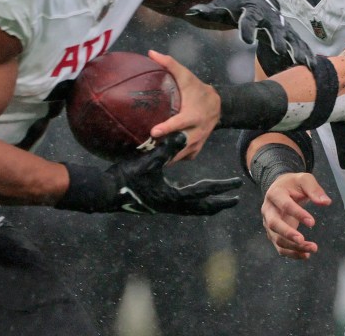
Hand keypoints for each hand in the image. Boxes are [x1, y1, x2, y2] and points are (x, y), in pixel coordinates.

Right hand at [59, 133, 241, 214]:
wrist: (106, 193)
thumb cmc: (126, 176)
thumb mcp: (147, 160)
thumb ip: (166, 148)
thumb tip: (183, 135)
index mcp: (174, 197)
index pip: (204, 190)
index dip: (222, 186)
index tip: (238, 184)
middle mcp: (172, 205)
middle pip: (203, 207)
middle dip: (220, 202)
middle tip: (235, 199)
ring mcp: (164, 207)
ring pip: (193, 209)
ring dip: (207, 204)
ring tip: (218, 202)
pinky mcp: (157, 205)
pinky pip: (182, 206)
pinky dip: (193, 203)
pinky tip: (191, 197)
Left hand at [148, 51, 220, 159]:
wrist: (217, 104)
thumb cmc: (196, 89)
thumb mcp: (185, 75)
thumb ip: (169, 64)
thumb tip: (150, 53)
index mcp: (193, 114)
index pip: (180, 123)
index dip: (167, 128)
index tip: (153, 132)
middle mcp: (197, 130)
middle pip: (181, 144)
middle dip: (166, 150)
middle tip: (148, 153)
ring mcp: (198, 141)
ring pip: (183, 154)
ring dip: (168, 158)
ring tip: (150, 160)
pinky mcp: (198, 147)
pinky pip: (186, 157)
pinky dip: (176, 159)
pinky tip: (163, 159)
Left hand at [185, 0, 314, 68]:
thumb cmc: (234, 6)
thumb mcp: (220, 7)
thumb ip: (207, 11)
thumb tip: (191, 13)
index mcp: (251, 11)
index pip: (248, 19)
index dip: (247, 27)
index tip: (246, 39)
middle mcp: (269, 18)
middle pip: (274, 28)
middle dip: (277, 39)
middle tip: (279, 50)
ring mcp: (281, 27)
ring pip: (291, 38)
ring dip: (297, 49)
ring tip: (304, 62)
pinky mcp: (288, 35)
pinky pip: (298, 45)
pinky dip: (305, 55)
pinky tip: (312, 67)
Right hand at [261, 172, 330, 259]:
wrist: (281, 188)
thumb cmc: (294, 184)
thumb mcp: (304, 180)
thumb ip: (314, 189)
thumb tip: (326, 202)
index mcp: (275, 194)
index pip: (285, 205)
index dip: (298, 214)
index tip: (312, 223)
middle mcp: (268, 210)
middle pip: (274, 224)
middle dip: (288, 234)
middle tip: (303, 240)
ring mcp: (268, 223)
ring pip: (277, 239)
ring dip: (293, 247)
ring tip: (312, 248)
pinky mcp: (273, 233)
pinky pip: (280, 247)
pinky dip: (292, 253)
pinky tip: (306, 255)